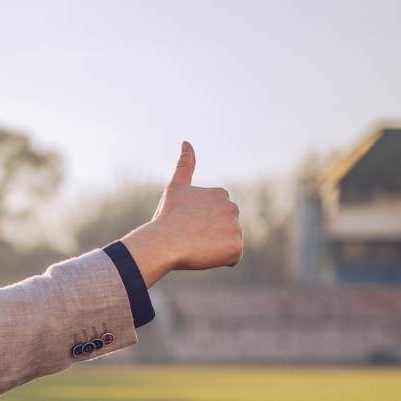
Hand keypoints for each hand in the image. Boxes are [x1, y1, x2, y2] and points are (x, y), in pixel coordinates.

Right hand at [120, 141, 242, 282]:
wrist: (164, 241)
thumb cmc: (167, 216)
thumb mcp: (176, 188)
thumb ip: (185, 165)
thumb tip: (186, 141)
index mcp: (221, 195)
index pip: (217, 217)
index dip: (202, 225)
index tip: (188, 224)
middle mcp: (232, 208)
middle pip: (225, 230)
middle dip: (211, 236)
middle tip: (191, 236)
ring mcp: (236, 227)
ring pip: (228, 243)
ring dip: (215, 248)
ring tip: (196, 245)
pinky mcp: (236, 246)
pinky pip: (232, 257)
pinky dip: (220, 259)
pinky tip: (204, 253)